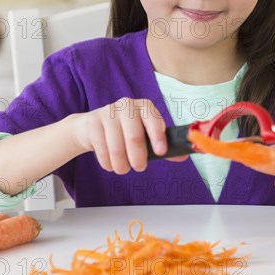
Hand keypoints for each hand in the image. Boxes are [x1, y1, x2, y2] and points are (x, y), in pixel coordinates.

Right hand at [70, 98, 185, 173]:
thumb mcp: (144, 135)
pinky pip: (101, 148)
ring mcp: (108, 112)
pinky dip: (107, 162)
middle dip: (137, 157)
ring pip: (117, 145)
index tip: (160, 152)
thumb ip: (161, 145)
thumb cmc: (125, 131)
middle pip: (134, 136)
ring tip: (123, 169)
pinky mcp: (93, 122)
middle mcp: (127, 106)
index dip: (158, 137)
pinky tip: (110, 164)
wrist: (92, 126)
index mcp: (145, 107)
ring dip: (121, 163)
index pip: (153, 120)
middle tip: (139, 167)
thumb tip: (182, 155)